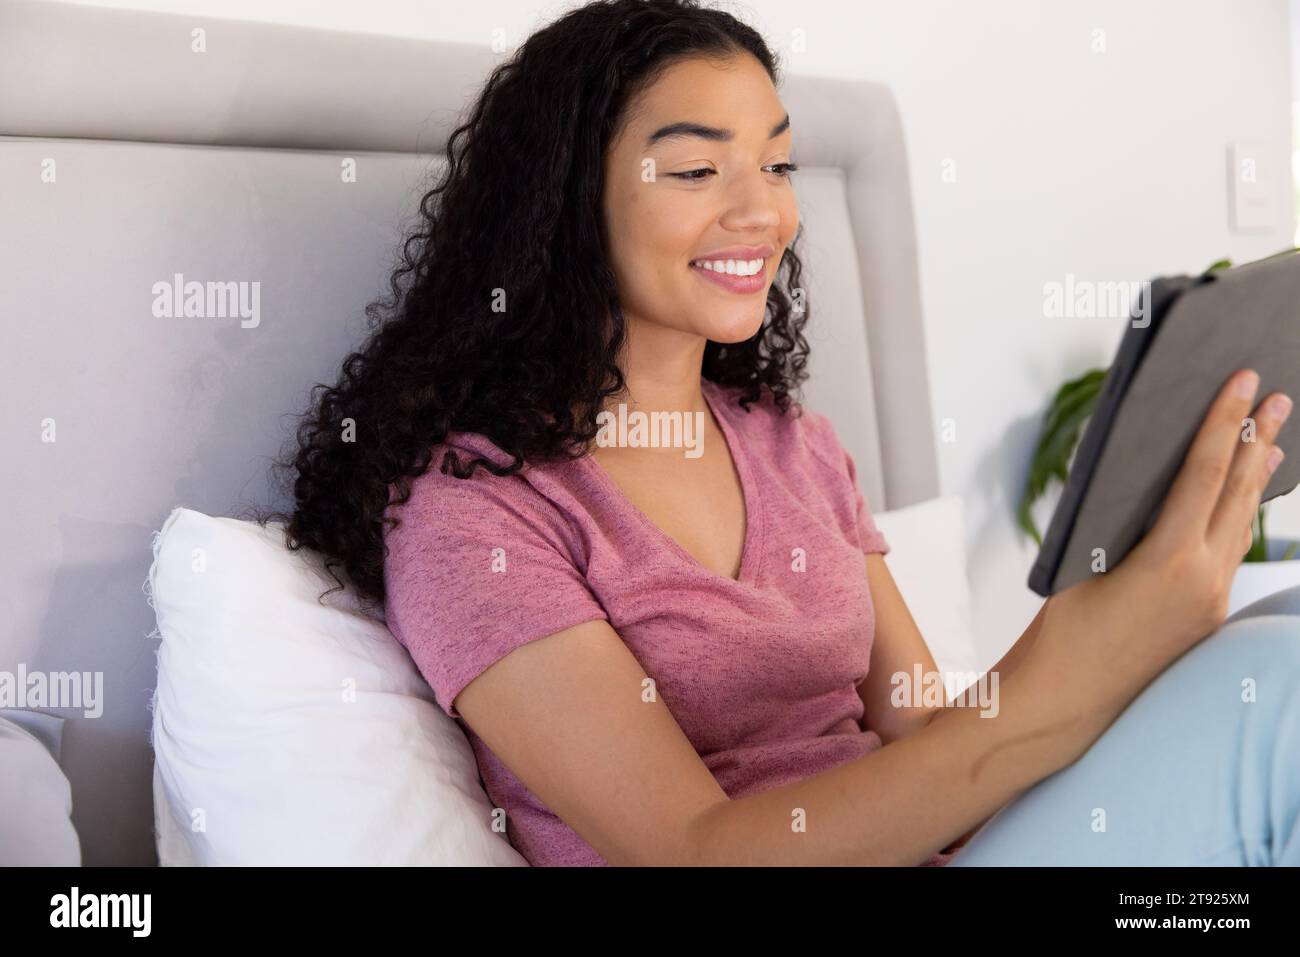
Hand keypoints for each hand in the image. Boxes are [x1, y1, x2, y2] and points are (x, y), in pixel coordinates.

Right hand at [1025, 368, 1290, 734]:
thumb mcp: (1084, 562)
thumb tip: (1154, 484)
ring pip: (1241, 525)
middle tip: (1276, 398)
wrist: (1067, 701)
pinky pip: (1230, 554)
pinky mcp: (1208, 619)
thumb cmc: (1061, 631)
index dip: (1223, 421)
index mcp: (1170, 558)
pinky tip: (1240, 503)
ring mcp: (1212, 602)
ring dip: (1255, 480)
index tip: (1243, 382)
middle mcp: (1204, 580)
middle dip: (1257, 440)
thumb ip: (1126, 522)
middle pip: (1238, 494)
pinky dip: (1237, 518)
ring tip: (1271, 442)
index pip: (1205, 471)